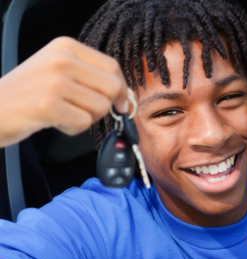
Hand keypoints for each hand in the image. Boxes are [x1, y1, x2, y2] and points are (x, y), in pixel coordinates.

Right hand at [0, 37, 128, 147]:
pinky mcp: (48, 105)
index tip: (120, 103)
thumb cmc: (26, 93)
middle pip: (112, 87)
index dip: (122, 89)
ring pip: (101, 107)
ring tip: (63, 113)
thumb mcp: (56, 70)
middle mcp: (62, 60)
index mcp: (65, 47)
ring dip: (85, 118)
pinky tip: (55, 122)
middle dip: (105, 106)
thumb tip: (126, 97)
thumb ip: (89, 77)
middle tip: (84, 111)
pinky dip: (73, 129)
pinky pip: (84, 122)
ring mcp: (55, 81)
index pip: (112, 67)